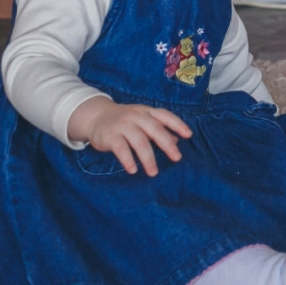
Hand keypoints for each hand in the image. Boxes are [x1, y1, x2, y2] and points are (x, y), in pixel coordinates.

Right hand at [67, 96, 192, 176]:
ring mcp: (123, 125)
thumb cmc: (125, 121)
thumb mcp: (142, 121)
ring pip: (139, 141)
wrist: (96, 117)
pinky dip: (128, 159)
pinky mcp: (110, 136)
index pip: (165, 116)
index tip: (189, 135)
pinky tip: (133, 170)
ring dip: (148, 158)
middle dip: (167, 144)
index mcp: (147, 112)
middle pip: (155, 129)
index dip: (178, 124)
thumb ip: (158, 129)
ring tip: (153, 172)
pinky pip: (121, 148)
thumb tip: (176, 141)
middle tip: (177, 158)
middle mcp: (136, 116)